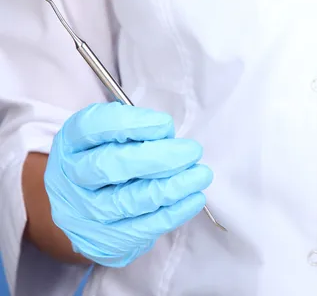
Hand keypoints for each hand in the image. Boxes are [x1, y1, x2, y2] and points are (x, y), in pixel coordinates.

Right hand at [44, 102, 212, 266]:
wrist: (85, 207)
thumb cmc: (107, 159)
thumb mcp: (111, 134)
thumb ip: (136, 129)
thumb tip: (167, 136)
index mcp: (71, 142)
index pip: (93, 127)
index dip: (132, 124)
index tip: (166, 125)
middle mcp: (70, 177)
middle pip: (110, 166)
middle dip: (159, 158)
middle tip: (192, 151)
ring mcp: (84, 211)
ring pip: (129, 200)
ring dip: (173, 187)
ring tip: (201, 175)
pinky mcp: (105, 239)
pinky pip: (143, 228)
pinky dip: (174, 212)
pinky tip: (194, 199)